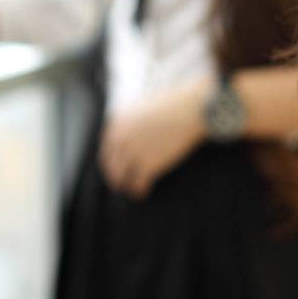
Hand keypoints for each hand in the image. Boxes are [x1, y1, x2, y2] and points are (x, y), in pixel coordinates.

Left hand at [98, 78, 210, 199]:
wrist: (191, 110)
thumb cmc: (173, 105)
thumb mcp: (143, 108)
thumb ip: (131, 123)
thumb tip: (130, 140)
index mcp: (118, 123)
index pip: (106, 149)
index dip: (109, 161)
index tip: (115, 168)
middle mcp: (121, 138)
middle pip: (110, 165)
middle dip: (114, 176)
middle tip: (120, 183)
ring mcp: (133, 152)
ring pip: (120, 177)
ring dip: (125, 185)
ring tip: (131, 190)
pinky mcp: (148, 165)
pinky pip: (137, 184)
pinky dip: (139, 191)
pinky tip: (143, 193)